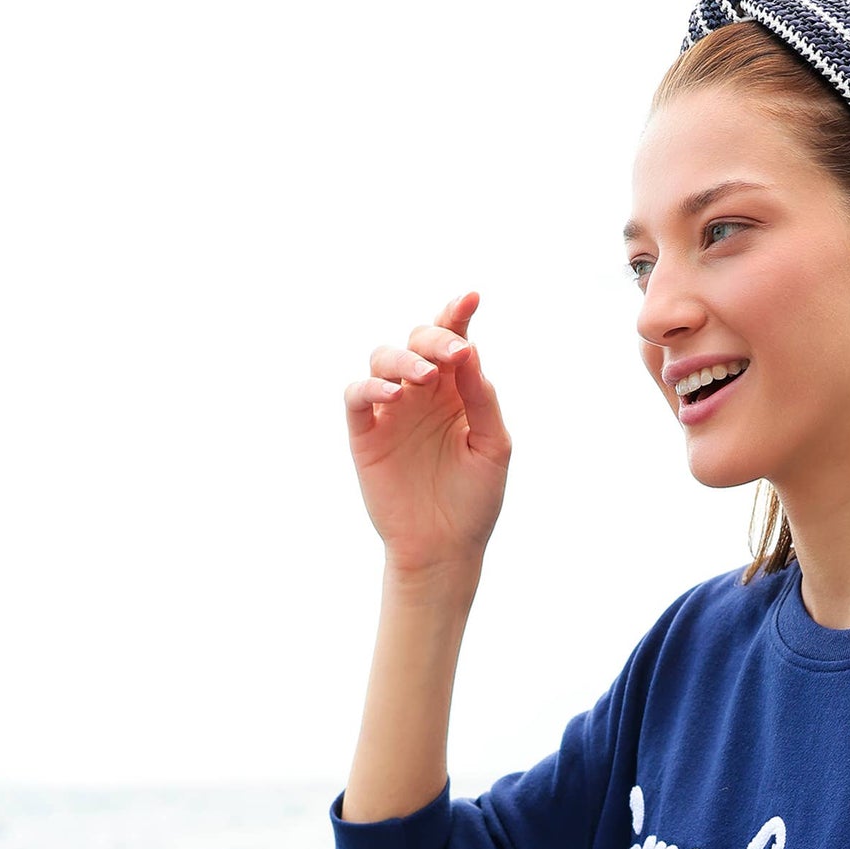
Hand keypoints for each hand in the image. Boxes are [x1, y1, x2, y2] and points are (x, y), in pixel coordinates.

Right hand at [343, 291, 510, 578]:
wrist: (444, 549)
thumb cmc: (474, 501)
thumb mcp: (493, 447)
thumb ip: (482, 399)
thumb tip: (470, 352)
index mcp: (456, 390)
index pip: (454, 339)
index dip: (459, 314)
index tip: (472, 299)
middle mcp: (421, 393)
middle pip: (418, 341)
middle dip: (435, 338)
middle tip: (454, 355)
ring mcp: (391, 411)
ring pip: (383, 359)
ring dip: (403, 359)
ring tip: (424, 377)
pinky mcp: (365, 434)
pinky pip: (357, 396)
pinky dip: (370, 387)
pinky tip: (393, 395)